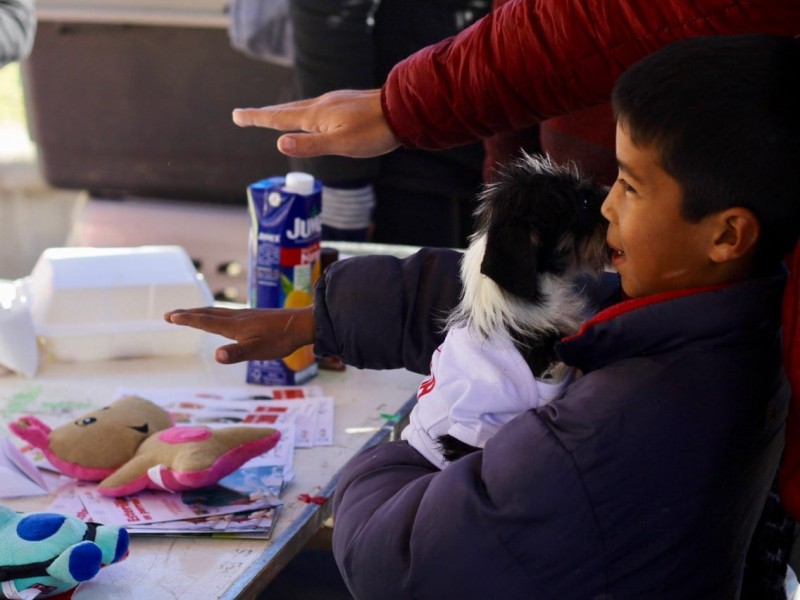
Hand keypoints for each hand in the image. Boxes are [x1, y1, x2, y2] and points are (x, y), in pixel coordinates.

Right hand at [164, 306, 314, 364]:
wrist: (302, 324)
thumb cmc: (280, 340)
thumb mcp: (257, 351)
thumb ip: (236, 353)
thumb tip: (216, 356)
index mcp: (234, 326)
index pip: (205, 321)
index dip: (187, 319)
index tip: (170, 316)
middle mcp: (237, 318)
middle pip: (207, 314)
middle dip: (188, 314)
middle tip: (169, 315)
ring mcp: (246, 316)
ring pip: (217, 313)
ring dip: (200, 313)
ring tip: (190, 315)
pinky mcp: (254, 318)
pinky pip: (227, 314)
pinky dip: (215, 315)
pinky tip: (222, 320)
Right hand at [232, 89, 400, 158]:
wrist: (402, 111)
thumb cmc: (373, 131)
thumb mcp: (341, 144)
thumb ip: (311, 145)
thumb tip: (279, 143)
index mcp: (316, 115)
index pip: (279, 118)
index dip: (256, 118)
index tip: (235, 116)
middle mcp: (321, 105)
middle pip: (286, 110)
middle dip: (264, 114)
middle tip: (244, 115)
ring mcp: (334, 103)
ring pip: (301, 108)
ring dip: (282, 112)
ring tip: (272, 116)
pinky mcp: (345, 104)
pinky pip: (316, 108)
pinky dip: (302, 113)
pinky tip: (312, 117)